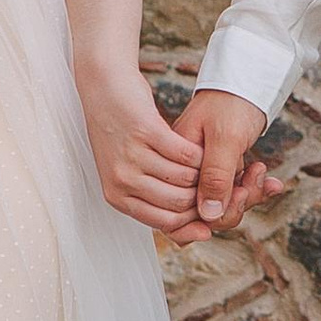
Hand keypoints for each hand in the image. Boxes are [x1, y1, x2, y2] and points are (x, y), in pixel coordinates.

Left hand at [80, 68, 207, 233]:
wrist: (103, 88)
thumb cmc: (121, 133)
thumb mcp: (128, 172)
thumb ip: (155, 200)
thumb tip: (199, 233)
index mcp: (117, 196)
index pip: (167, 222)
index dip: (194, 218)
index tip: (213, 208)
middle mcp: (121, 180)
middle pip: (180, 203)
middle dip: (204, 195)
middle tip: (218, 183)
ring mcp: (131, 155)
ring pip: (186, 179)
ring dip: (204, 172)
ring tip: (210, 164)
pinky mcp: (144, 130)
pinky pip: (186, 152)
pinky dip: (200, 152)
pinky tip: (202, 146)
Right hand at [176, 89, 275, 237]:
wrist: (247, 81)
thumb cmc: (231, 101)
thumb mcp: (225, 138)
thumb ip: (215, 176)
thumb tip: (208, 215)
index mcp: (175, 161)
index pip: (183, 209)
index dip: (213, 212)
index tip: (240, 192)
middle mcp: (184, 172)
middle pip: (203, 213)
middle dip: (235, 204)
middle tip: (253, 180)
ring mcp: (201, 173)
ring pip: (221, 206)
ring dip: (248, 195)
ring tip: (260, 172)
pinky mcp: (219, 172)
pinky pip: (233, 194)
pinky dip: (253, 189)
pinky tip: (269, 181)